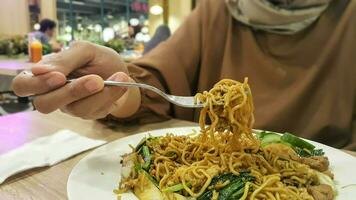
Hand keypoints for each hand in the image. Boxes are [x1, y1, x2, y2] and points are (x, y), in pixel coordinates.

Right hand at [12, 41, 140, 118]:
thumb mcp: (84, 50)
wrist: (121, 71)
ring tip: (118, 76)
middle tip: (95, 80)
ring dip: (99, 94)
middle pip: (44, 105)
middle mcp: (53, 94)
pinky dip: (112, 94)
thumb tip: (38, 70)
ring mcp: (70, 107)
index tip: (59, 77)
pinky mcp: (89, 114)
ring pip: (76, 109)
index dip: (36, 84)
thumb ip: (64, 59)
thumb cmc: (97, 58)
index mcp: (44, 74)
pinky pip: (96, 110)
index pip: (22, 86)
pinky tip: (122, 81)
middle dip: (71, 92)